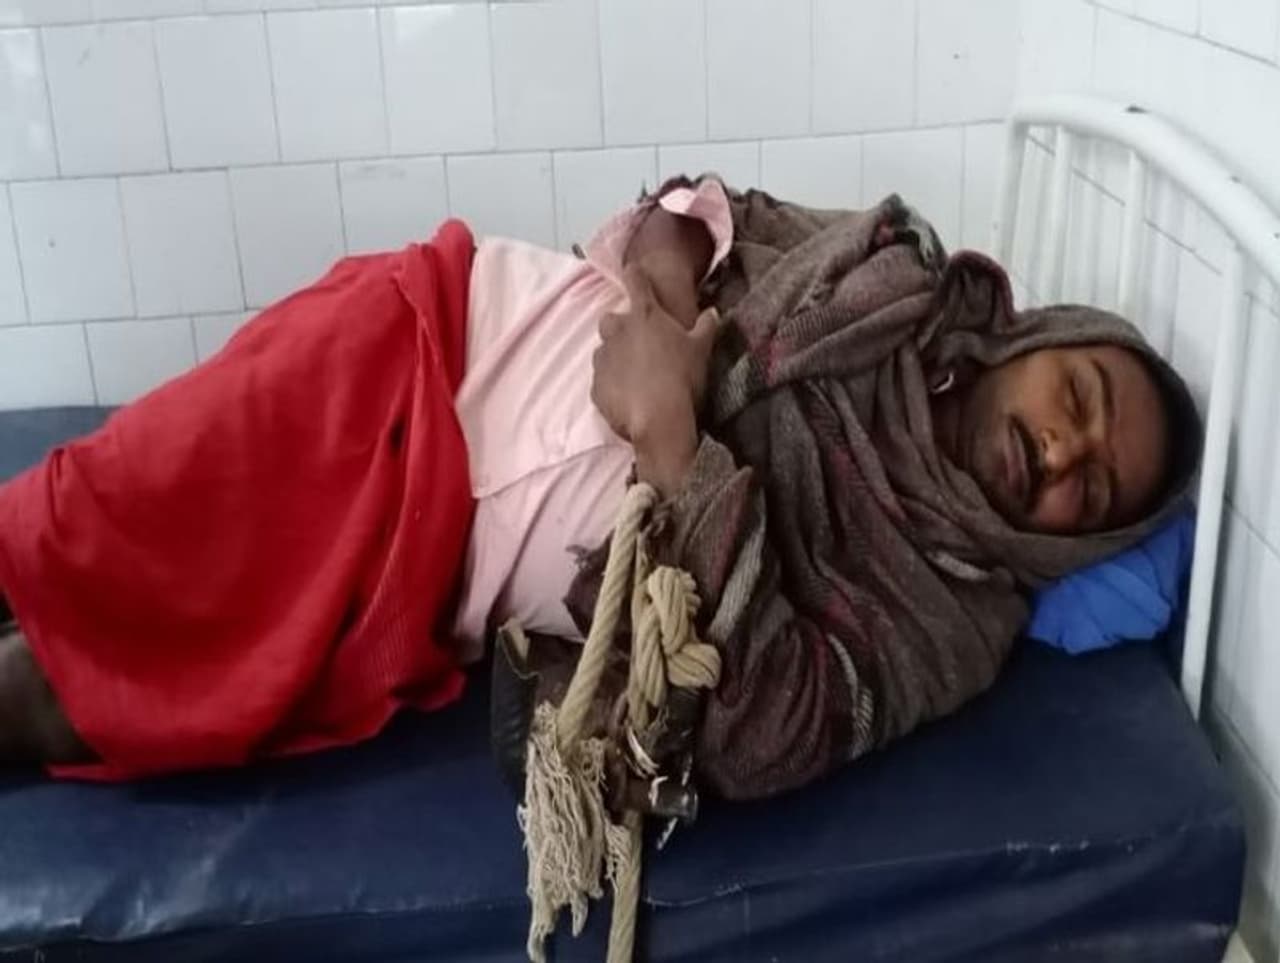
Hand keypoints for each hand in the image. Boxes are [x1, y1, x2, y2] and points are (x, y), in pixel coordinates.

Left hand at [592, 265, 717, 493]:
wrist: (658, 419)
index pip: (635, 280)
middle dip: (621, 327)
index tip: (634, 272)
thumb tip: (713, 312)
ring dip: (616, 357)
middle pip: (610, 318)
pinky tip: (629, 396)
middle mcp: (617, 331)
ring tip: (636, 375)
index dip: (635, 274)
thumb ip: (707, 326)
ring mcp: (602, 358)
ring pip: (603, 350)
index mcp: (645, 315)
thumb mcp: (702, 349)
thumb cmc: (683, 376)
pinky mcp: (595, 386)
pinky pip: (601, 380)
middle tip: (641, 343)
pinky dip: (612, 384)